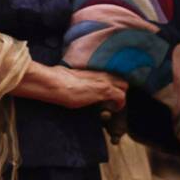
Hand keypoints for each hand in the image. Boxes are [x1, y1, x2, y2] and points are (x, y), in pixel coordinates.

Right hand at [12, 62, 126, 110]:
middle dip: (120, 89)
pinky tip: (113, 109)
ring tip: (113, 104)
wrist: (55, 83)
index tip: (110, 90)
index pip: (111, 73)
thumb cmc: (57, 80)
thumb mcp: (69, 76)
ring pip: (124, 85)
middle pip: (121, 79)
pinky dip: (120, 104)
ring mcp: (104, 80)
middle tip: (113, 99)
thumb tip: (74, 83)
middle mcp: (100, 72)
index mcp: (92, 69)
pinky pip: (121, 96)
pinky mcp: (105, 90)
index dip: (113, 82)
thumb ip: (78, 79)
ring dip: (121, 95)